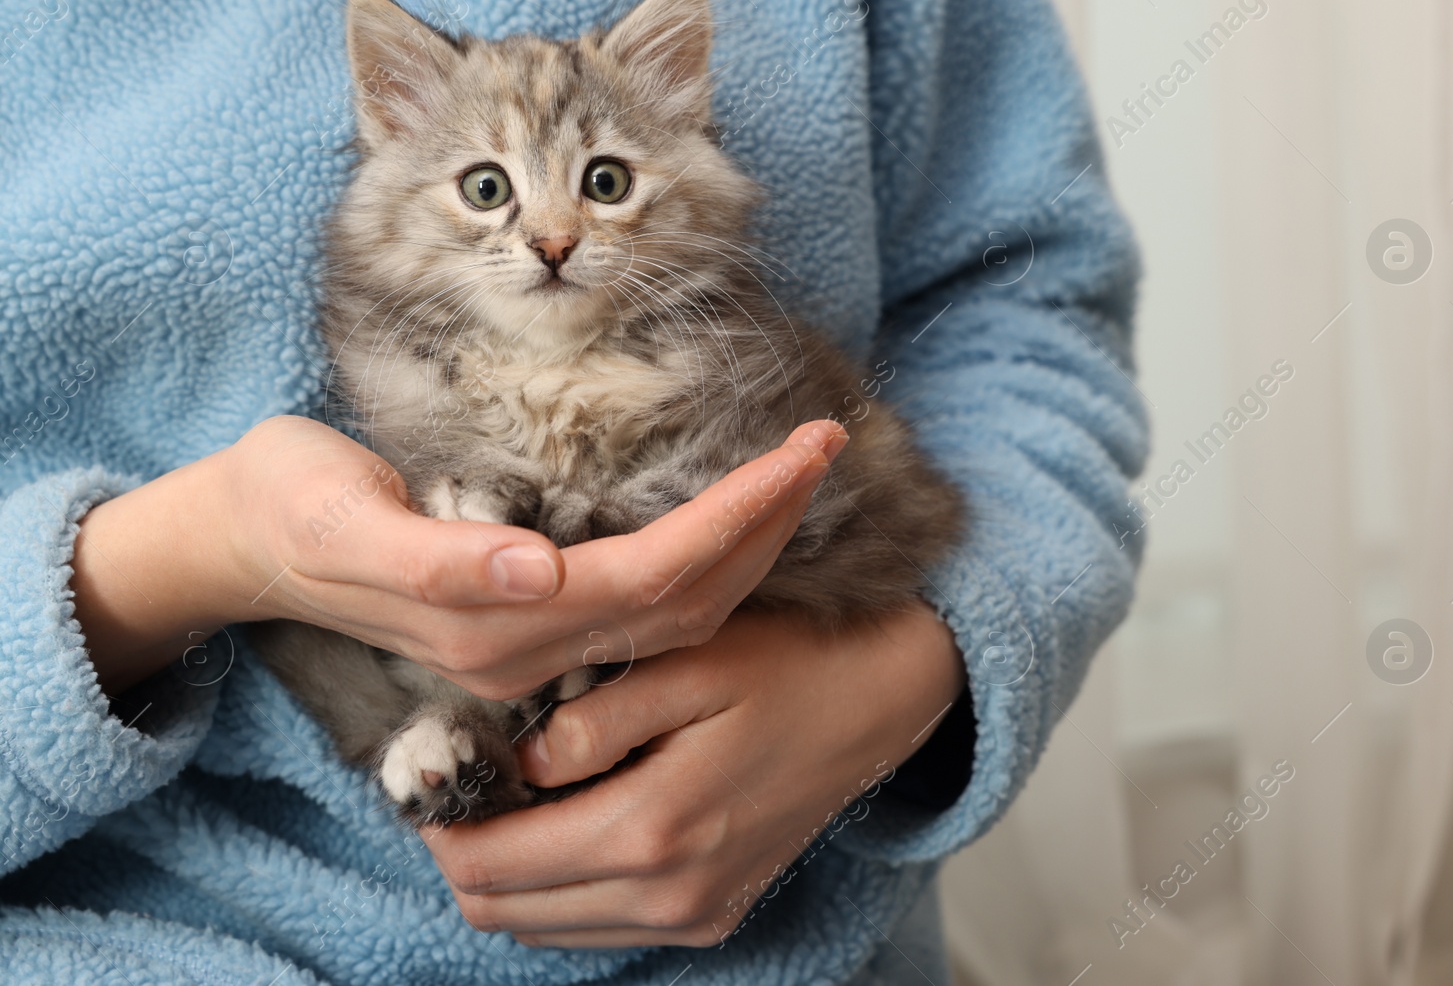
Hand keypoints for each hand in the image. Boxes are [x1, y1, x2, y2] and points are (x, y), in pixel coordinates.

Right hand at [73, 415, 845, 696]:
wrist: (243, 542)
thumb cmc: (287, 505)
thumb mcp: (337, 516)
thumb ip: (433, 558)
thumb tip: (535, 568)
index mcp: (493, 622)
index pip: (657, 574)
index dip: (741, 516)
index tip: (808, 448)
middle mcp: (529, 650)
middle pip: (689, 601)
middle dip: (771, 524)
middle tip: (829, 444)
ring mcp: (533, 648)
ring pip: (681, 616)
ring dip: (754, 547)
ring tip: (803, 473)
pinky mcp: (531, 626)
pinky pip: (650, 611)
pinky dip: (713, 565)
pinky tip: (741, 522)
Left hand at [421, 600, 966, 947]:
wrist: (882, 698)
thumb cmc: (787, 662)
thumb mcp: (692, 661)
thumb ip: (596, 718)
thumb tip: (521, 763)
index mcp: (653, 829)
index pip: (489, 867)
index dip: (439, 823)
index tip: (433, 766)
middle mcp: (668, 895)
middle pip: (502, 910)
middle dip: (465, 849)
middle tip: (468, 776)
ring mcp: (692, 915)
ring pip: (542, 927)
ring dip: (511, 870)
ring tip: (519, 792)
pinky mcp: (709, 917)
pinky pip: (595, 925)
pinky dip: (561, 887)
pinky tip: (575, 817)